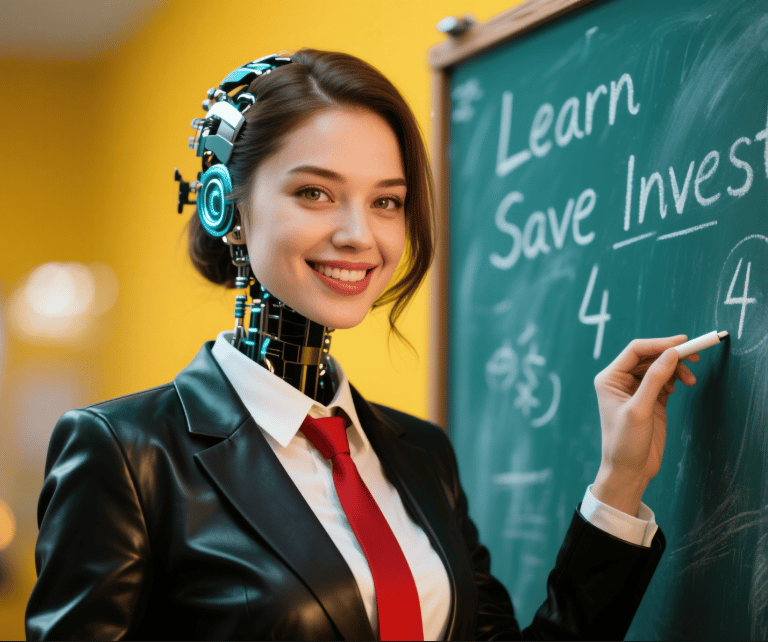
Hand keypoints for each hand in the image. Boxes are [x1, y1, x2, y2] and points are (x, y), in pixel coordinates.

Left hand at [592, 336, 697, 515]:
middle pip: (649, 357)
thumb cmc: (625, 443)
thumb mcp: (639, 410)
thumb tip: (671, 353)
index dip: (659, 344)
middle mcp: (620, 381)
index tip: (683, 342)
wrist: (629, 471)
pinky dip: (676, 378)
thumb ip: (655, 380)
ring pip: (659, 367)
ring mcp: (636, 390)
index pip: (636, 350)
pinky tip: (681, 385)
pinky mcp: (650, 400)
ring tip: (690, 379)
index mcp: (609, 378)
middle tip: (695, 356)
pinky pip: (665, 380)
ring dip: (676, 368)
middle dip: (671, 355)